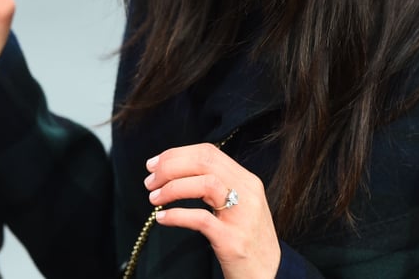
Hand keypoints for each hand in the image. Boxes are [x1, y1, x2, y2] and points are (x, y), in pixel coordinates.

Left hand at [144, 143, 280, 277]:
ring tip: (154, 198)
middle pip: (205, 162)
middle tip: (149, 181)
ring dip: (173, 188)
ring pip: (205, 184)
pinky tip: (162, 218)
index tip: (154, 164)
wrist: (269, 275)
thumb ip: (215, 185)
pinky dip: (177, 215)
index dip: (177, 154)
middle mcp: (248, 193)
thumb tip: (175, 171)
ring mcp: (242, 216)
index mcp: (247, 180)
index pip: (208, 152)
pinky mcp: (233, 240)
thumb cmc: (246, 239)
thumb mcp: (238, 205)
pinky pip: (201, 219)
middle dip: (170, 167)